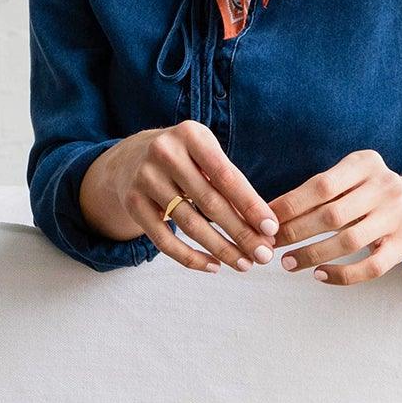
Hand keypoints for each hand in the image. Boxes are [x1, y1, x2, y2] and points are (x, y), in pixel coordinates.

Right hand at [90, 121, 279, 273]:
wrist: (129, 158)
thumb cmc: (184, 159)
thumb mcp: (205, 154)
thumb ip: (230, 183)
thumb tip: (263, 227)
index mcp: (190, 135)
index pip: (226, 176)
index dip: (250, 205)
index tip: (272, 229)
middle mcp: (165, 153)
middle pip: (210, 202)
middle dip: (241, 233)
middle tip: (264, 255)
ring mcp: (145, 178)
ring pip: (189, 224)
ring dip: (221, 248)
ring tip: (244, 264)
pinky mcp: (133, 203)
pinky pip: (164, 240)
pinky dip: (190, 258)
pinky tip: (213, 266)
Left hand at [267, 149, 401, 284]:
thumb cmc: (361, 192)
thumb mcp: (345, 179)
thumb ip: (313, 191)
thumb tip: (266, 213)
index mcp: (366, 164)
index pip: (321, 185)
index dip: (290, 205)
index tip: (265, 221)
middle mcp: (387, 187)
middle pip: (332, 215)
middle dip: (295, 232)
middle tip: (269, 244)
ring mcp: (398, 216)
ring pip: (349, 241)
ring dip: (312, 254)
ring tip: (286, 263)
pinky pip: (372, 267)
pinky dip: (343, 275)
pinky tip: (318, 274)